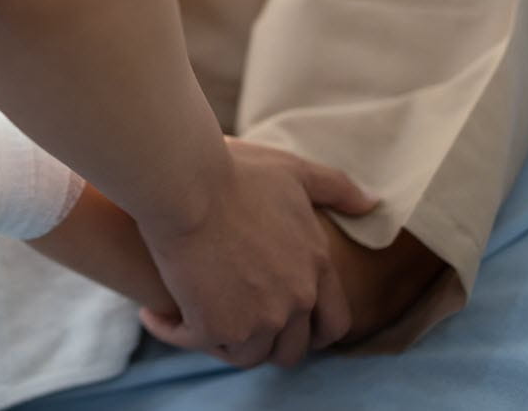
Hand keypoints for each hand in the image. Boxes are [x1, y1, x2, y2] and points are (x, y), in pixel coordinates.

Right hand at [136, 138, 378, 367]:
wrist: (186, 184)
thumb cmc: (236, 171)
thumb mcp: (295, 173)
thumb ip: (337, 189)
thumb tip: (373, 202)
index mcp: (317, 268)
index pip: (333, 324)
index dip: (311, 331)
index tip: (285, 324)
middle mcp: (295, 301)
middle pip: (291, 350)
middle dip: (269, 342)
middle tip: (239, 324)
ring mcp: (257, 320)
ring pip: (247, 355)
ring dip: (223, 340)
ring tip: (198, 318)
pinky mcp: (214, 328)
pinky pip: (193, 344)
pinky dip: (171, 330)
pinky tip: (154, 314)